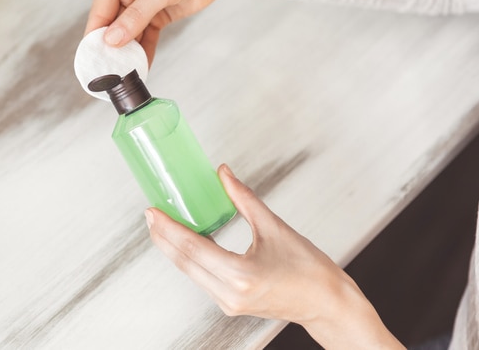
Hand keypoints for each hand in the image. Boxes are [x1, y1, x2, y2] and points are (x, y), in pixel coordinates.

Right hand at [84, 0, 308, 63]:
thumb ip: (137, 16)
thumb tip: (112, 40)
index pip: (99, 13)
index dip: (95, 40)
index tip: (95, 64)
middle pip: (110, 27)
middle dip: (112, 50)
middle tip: (110, 76)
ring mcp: (136, 3)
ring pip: (126, 35)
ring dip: (128, 54)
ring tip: (125, 76)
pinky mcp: (152, 14)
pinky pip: (143, 37)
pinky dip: (143, 52)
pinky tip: (142, 68)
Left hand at [145, 164, 402, 348]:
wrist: (327, 304)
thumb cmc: (310, 270)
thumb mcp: (275, 227)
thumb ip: (243, 199)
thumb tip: (223, 175)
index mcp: (241, 274)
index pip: (193, 247)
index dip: (169, 228)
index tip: (153, 212)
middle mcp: (230, 293)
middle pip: (184, 262)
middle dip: (163, 237)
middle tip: (151, 214)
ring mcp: (228, 302)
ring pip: (189, 271)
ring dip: (173, 248)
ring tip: (161, 225)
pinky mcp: (229, 303)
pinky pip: (200, 278)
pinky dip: (189, 258)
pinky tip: (184, 242)